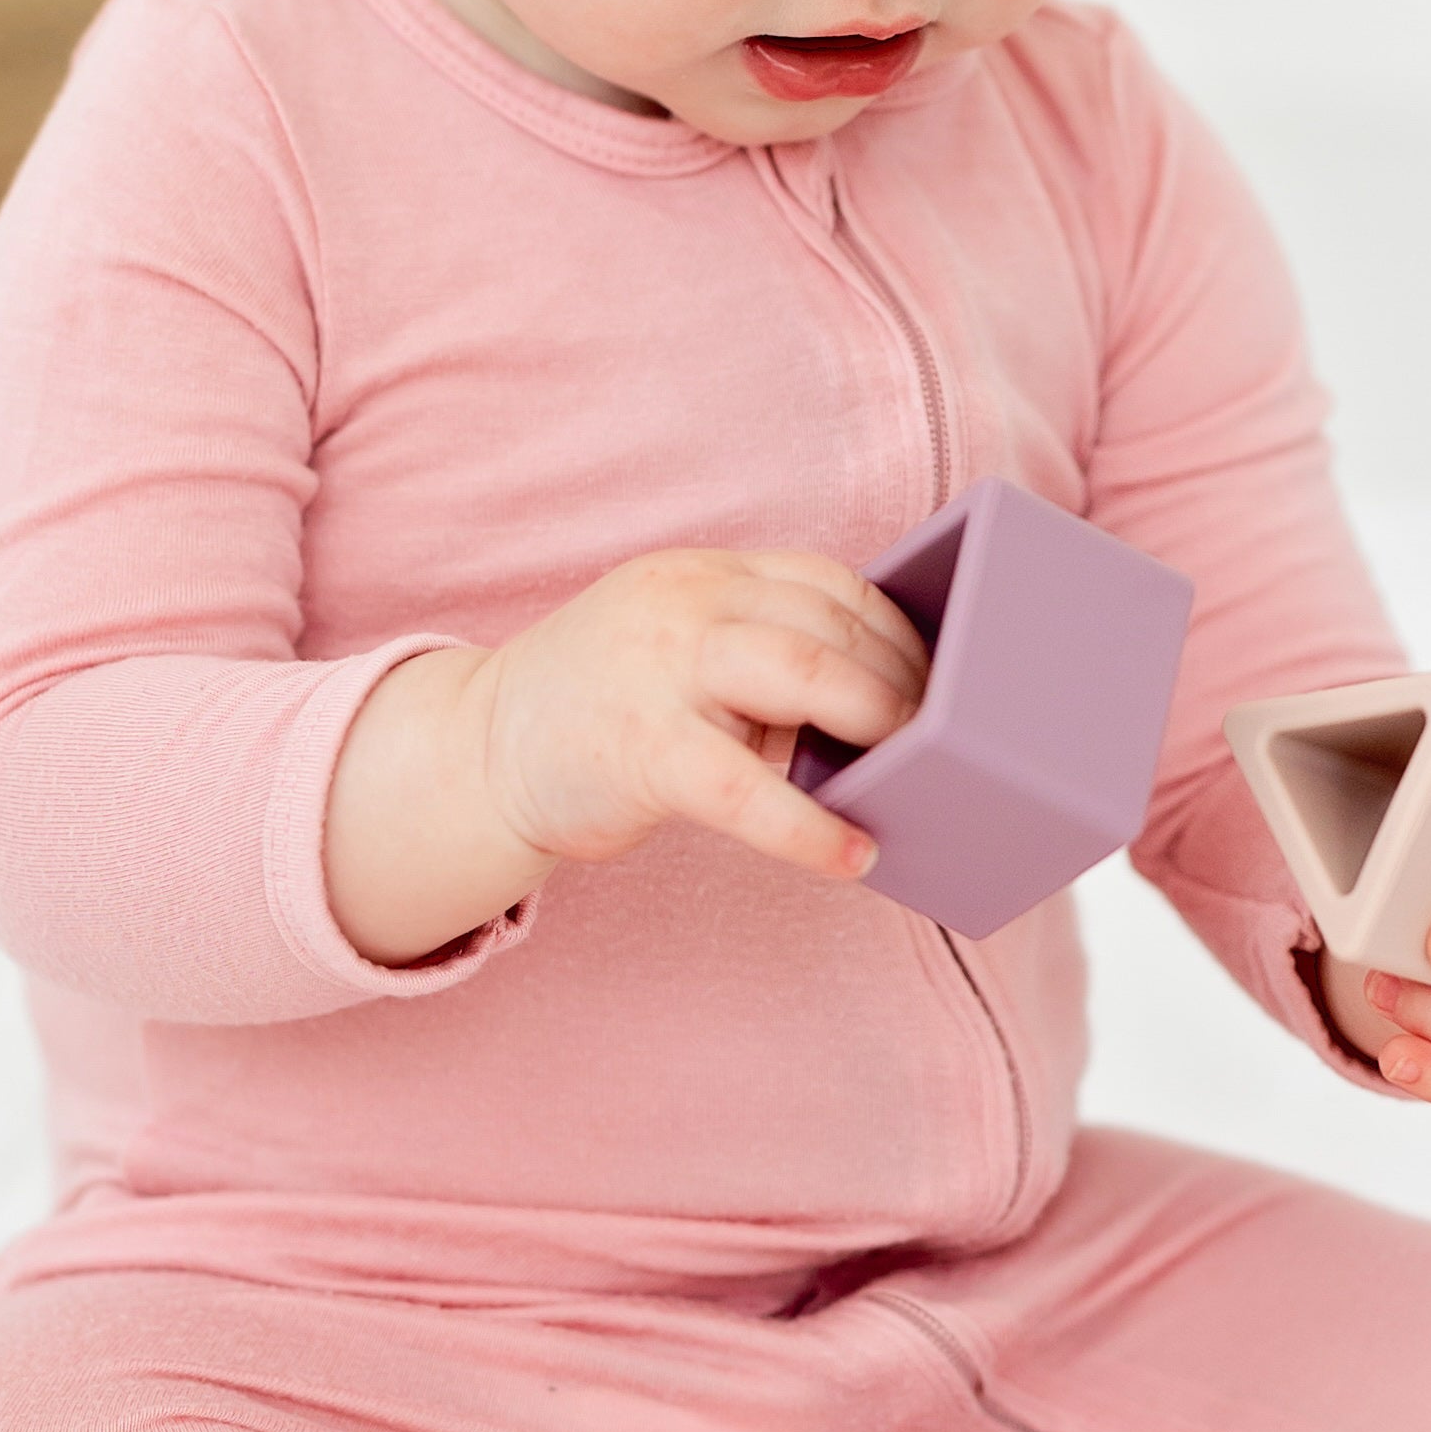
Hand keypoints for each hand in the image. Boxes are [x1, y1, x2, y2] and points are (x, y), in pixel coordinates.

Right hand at [325, 547, 926, 962]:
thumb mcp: (687, 653)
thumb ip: (767, 656)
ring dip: (879, 722)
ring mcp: (661, 671)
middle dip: (902, 680)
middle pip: (828, 624)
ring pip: (802, 674)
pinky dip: (810, 827)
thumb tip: (893, 708)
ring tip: (919, 773)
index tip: (945, 679)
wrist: (482, 751)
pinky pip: (745, 789)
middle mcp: (686, 604)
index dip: (900, 632)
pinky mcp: (641, 749)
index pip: (830, 584)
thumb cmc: (612, 710)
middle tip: (948, 735)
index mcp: (707, 575)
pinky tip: (854, 856)